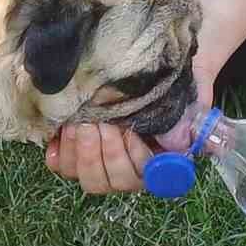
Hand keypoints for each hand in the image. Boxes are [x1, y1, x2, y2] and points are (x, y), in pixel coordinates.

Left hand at [43, 58, 218, 191]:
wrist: (142, 63)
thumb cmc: (165, 81)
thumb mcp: (183, 93)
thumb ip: (185, 117)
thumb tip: (180, 140)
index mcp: (158, 161)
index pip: (145, 177)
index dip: (135, 159)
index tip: (131, 132)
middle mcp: (128, 169)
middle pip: (112, 183)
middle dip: (104, 153)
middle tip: (100, 123)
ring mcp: (99, 163)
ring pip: (86, 178)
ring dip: (81, 151)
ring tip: (79, 123)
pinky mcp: (73, 153)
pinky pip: (61, 166)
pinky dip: (59, 151)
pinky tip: (61, 132)